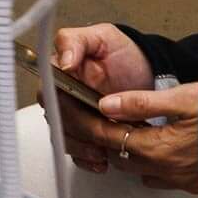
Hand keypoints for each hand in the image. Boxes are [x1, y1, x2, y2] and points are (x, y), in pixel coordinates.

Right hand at [51, 24, 154, 177]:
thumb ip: (76, 41)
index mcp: (59, 73)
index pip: (49, 93)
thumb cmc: (124, 54)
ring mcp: (72, 117)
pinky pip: (75, 152)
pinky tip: (101, 160)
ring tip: (106, 150)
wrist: (147, 73)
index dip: (64, 105)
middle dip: (84, 129)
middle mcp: (61, 97)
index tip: (85, 111)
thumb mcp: (103, 37)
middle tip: (107, 132)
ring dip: (84, 147)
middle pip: (59, 119)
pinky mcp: (83, 134)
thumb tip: (62, 62)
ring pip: (65, 138)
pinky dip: (87, 159)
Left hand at [98, 81, 197, 194]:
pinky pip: (167, 180)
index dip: (93, 125)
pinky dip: (158, 168)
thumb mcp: (182, 100)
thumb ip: (141, 103)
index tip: (85, 115)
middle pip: (122, 159)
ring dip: (135, 157)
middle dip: (111, 142)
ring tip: (138, 137)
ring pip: (144, 172)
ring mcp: (182, 180)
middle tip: (111, 123)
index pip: (110, 138)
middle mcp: (165, 170)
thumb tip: (108, 105)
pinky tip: (166, 153)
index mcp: (155, 148)